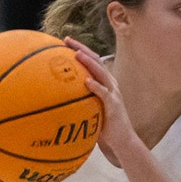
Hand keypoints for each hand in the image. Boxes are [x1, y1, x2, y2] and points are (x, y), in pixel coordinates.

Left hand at [63, 39, 141, 164]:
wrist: (122, 141)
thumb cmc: (104, 126)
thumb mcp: (91, 108)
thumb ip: (80, 99)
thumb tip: (58, 95)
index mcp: (105, 82)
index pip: (92, 61)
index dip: (79, 49)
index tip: (64, 42)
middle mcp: (110, 84)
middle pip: (96, 60)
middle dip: (81, 48)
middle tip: (66, 40)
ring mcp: (113, 93)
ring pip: (101, 72)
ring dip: (89, 62)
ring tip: (77, 54)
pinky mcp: (114, 105)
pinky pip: (104, 94)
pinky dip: (96, 86)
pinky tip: (87, 82)